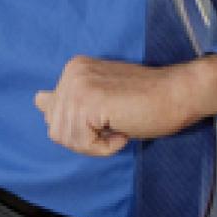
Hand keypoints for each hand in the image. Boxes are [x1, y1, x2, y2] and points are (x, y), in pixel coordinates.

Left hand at [34, 55, 216, 156]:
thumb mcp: (101, 97)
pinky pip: (84, 143)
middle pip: (56, 130)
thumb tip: (37, 101)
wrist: (179, 93)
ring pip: (68, 139)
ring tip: (121, 123)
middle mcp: (71, 72)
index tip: (110, 115)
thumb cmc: (149, 99)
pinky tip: (124, 128)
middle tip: (118, 122)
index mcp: (73, 69)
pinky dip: (105, 146)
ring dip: (97, 143)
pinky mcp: (90, 101)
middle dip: (87, 138)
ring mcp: (79, 85)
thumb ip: (69, 100)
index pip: (53, 116)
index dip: (82, 128)